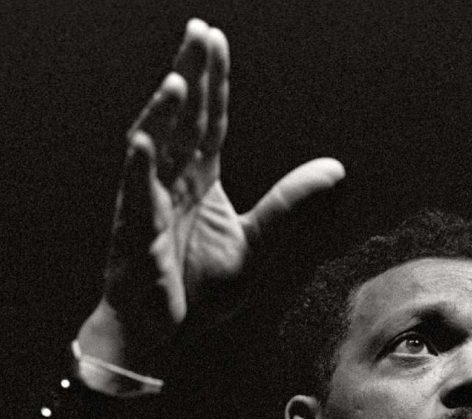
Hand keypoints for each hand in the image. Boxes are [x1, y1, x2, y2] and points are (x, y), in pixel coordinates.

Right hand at [77, 19, 343, 377]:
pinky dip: (140, 167)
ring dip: (164, 112)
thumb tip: (335, 168)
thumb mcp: (258, 244)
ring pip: (155, 147)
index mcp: (200, 181)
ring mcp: (151, 204)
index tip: (215, 39)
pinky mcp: (136, 234)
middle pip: (183, 119)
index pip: (210, 120)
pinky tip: (147, 139)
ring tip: (178, 77)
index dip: (214, 80)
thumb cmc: (198, 290)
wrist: (162, 335)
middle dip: (190, 74)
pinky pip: (136, 195)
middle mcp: (173, 182)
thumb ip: (289, 204)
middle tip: (198, 31)